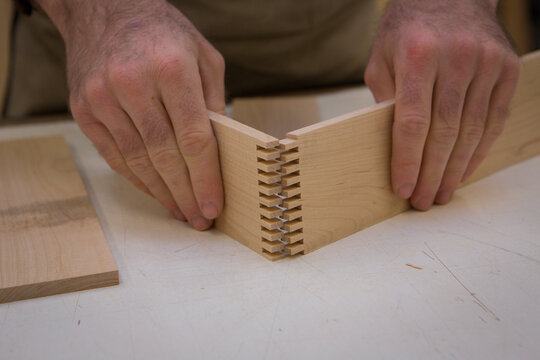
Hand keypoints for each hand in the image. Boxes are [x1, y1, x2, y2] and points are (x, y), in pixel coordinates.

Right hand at [38, 0, 225, 228]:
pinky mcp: (84, 108)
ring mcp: (103, 97)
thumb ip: (213, 100)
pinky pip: (113, 155)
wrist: (103, 8)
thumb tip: (220, 147)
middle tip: (199, 218)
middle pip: (165, 156)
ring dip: (162, 193)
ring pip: (137, 161)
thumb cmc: (161, 31)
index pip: (194, 138)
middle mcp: (134, 84)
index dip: (206, 178)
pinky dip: (136, 179)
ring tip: (181, 212)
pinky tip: (155, 192)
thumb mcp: (203, 54)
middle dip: (186, 194)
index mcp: (171, 69)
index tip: (214, 205)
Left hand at [364, 0, 519, 209]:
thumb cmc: (408, 28)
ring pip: (472, 131)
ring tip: (442, 193)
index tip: (403, 189)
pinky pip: (494, 120)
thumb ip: (385, 98)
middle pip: (444, 132)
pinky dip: (479, 150)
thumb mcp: (382, 57)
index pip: (412, 122)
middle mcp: (456, 58)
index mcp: (418, 55)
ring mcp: (487, 63)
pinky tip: (464, 170)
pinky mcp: (507, 69)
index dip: (408, 161)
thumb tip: (390, 145)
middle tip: (424, 201)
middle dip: (432, 173)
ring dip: (455, 169)